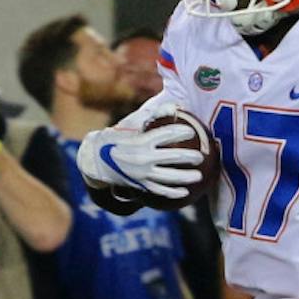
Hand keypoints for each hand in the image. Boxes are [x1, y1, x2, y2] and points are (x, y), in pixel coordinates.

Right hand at [76, 106, 202, 200]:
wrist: (98, 159)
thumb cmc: (120, 137)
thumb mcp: (133, 122)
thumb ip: (154, 114)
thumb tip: (176, 106)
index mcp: (142, 141)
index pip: (167, 134)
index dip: (182, 132)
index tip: (193, 132)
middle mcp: (143, 158)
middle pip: (173, 157)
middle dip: (190, 157)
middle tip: (201, 156)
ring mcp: (142, 174)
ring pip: (169, 177)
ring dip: (186, 177)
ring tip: (199, 176)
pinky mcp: (141, 185)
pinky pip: (160, 190)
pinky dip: (173, 192)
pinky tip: (185, 192)